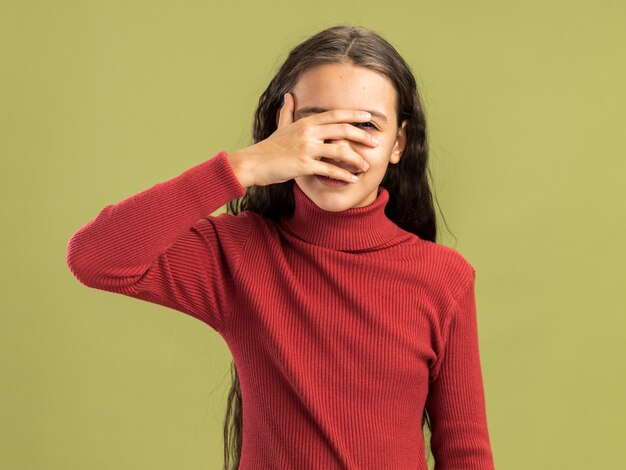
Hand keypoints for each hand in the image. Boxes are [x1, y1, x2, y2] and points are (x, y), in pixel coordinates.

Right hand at [229, 92, 378, 186]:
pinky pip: (329, 170)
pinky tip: (353, 179)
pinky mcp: (304, 165)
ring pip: (340, 150)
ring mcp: (306, 148)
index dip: (354, 114)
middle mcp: (308, 132)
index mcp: (306, 122)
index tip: (369, 117)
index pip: (335, 115)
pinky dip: (343, 175)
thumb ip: (287, 111)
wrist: (253, 163)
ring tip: (366, 166)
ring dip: (356, 159)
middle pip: (343, 130)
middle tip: (375, 142)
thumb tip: (288, 96)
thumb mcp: (280, 126)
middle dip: (362, 135)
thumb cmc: (269, 147)